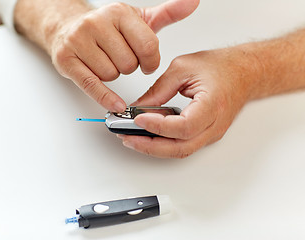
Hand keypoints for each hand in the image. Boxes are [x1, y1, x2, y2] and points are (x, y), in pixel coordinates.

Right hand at [50, 0, 198, 111]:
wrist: (67, 27)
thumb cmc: (106, 27)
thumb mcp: (138, 19)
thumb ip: (167, 13)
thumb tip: (192, 2)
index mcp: (119, 13)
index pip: (148, 47)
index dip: (151, 61)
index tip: (146, 63)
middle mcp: (97, 23)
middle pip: (129, 63)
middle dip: (129, 67)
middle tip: (120, 59)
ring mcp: (79, 41)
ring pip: (112, 75)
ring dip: (113, 75)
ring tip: (106, 62)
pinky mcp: (67, 59)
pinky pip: (92, 85)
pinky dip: (106, 98)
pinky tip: (116, 105)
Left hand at [118, 47, 260, 157]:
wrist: (245, 72)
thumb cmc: (221, 66)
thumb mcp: (183, 68)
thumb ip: (158, 89)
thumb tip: (137, 107)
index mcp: (213, 104)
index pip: (184, 126)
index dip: (158, 126)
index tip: (138, 119)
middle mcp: (214, 124)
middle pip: (180, 147)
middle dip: (150, 146)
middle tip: (127, 137)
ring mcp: (212, 133)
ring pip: (181, 150)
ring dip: (154, 148)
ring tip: (133, 139)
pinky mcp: (206, 134)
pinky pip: (184, 145)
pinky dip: (164, 144)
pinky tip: (148, 137)